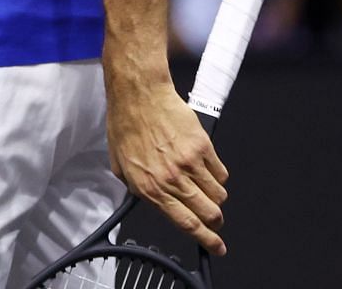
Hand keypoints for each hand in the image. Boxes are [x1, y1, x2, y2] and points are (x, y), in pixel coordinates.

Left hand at [106, 78, 229, 255]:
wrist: (139, 95)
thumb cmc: (125, 124)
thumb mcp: (120, 164)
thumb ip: (137, 187)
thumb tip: (153, 200)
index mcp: (149, 188)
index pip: (185, 223)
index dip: (205, 239)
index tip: (216, 246)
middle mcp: (171, 179)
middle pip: (209, 213)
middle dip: (215, 221)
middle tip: (215, 220)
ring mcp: (190, 164)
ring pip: (218, 195)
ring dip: (215, 197)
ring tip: (206, 188)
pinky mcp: (203, 147)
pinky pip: (221, 173)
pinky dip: (217, 176)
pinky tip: (205, 168)